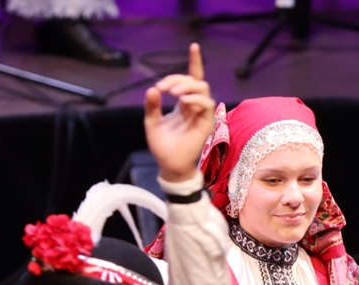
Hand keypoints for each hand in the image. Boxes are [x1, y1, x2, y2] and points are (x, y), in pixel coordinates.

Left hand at [144, 43, 213, 182]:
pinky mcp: (206, 123)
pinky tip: (183, 102)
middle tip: (164, 88)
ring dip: (187, 87)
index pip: (192, 80)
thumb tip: (153, 88)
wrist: (169, 165)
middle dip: (179, 78)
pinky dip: (195, 99)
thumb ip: (152, 106)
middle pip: (195, 82)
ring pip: (202, 90)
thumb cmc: (162, 146)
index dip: (194, 63)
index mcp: (183, 105)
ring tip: (173, 93)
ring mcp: (201, 115)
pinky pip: (206, 104)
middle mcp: (194, 107)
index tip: (194, 46)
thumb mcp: (151, 122)